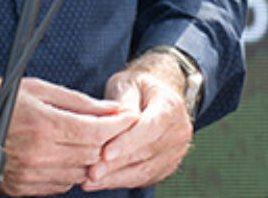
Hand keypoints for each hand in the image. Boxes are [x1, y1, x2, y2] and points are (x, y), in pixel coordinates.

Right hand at [0, 77, 138, 195]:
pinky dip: (70, 171)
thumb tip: (111, 109)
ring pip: (79, 173)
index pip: (96, 133)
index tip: (129, 117)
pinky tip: (67, 155)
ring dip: (90, 158)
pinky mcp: (21, 188)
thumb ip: (80, 103)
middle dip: (108, 141)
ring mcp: (29, 175)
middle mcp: (38, 154)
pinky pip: (60, 185)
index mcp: (44, 125)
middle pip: (91, 154)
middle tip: (113, 127)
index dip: (118, 126)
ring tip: (88, 140)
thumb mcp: (41, 89)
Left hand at [82, 52, 194, 190]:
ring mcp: (174, 152)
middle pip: (146, 152)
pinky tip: (98, 183)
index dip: (129, 141)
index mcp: (171, 106)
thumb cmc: (136, 88)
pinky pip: (141, 178)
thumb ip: (124, 102)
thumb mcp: (128, 84)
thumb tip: (119, 121)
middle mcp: (178, 131)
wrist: (153, 98)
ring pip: (144, 171)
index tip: (105, 153)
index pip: (151, 127)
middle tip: (91, 172)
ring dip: (115, 178)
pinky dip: (118, 181)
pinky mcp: (165, 168)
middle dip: (116, 164)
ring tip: (89, 181)